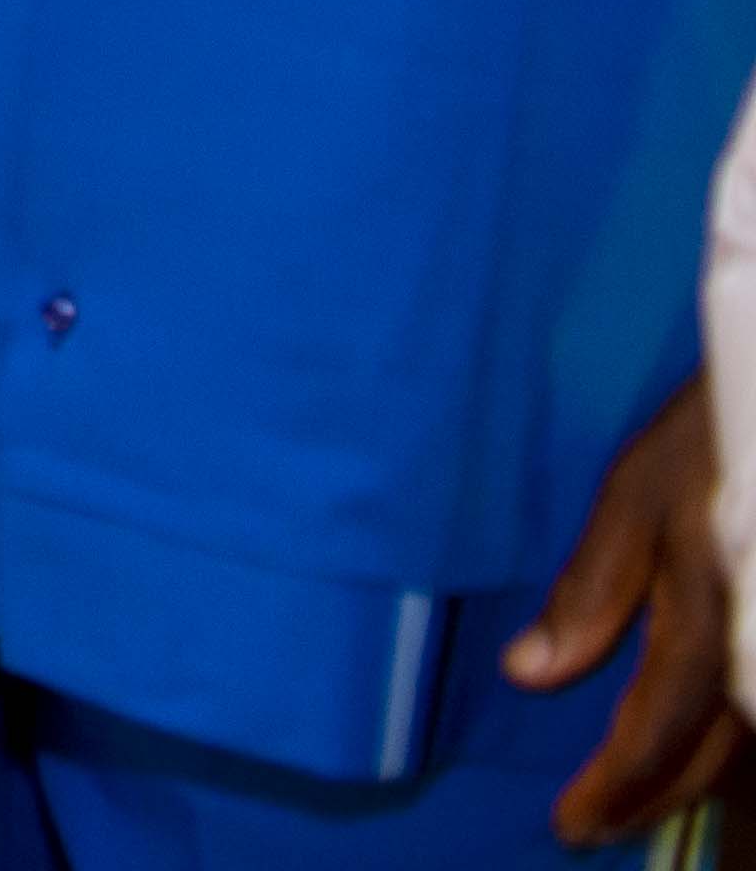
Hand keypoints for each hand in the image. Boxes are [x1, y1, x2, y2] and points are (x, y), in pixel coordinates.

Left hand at [511, 384, 743, 840]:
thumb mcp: (639, 494)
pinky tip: (716, 770)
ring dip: (714, 791)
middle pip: (723, 752)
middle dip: (660, 799)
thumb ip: (593, 591)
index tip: (573, 825)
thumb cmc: (716, 433)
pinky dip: (741, 748)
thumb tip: (529, 675)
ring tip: (656, 817)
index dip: (620, 784)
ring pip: (755, 739)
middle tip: (597, 828)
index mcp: (710, 601)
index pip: (664, 721)